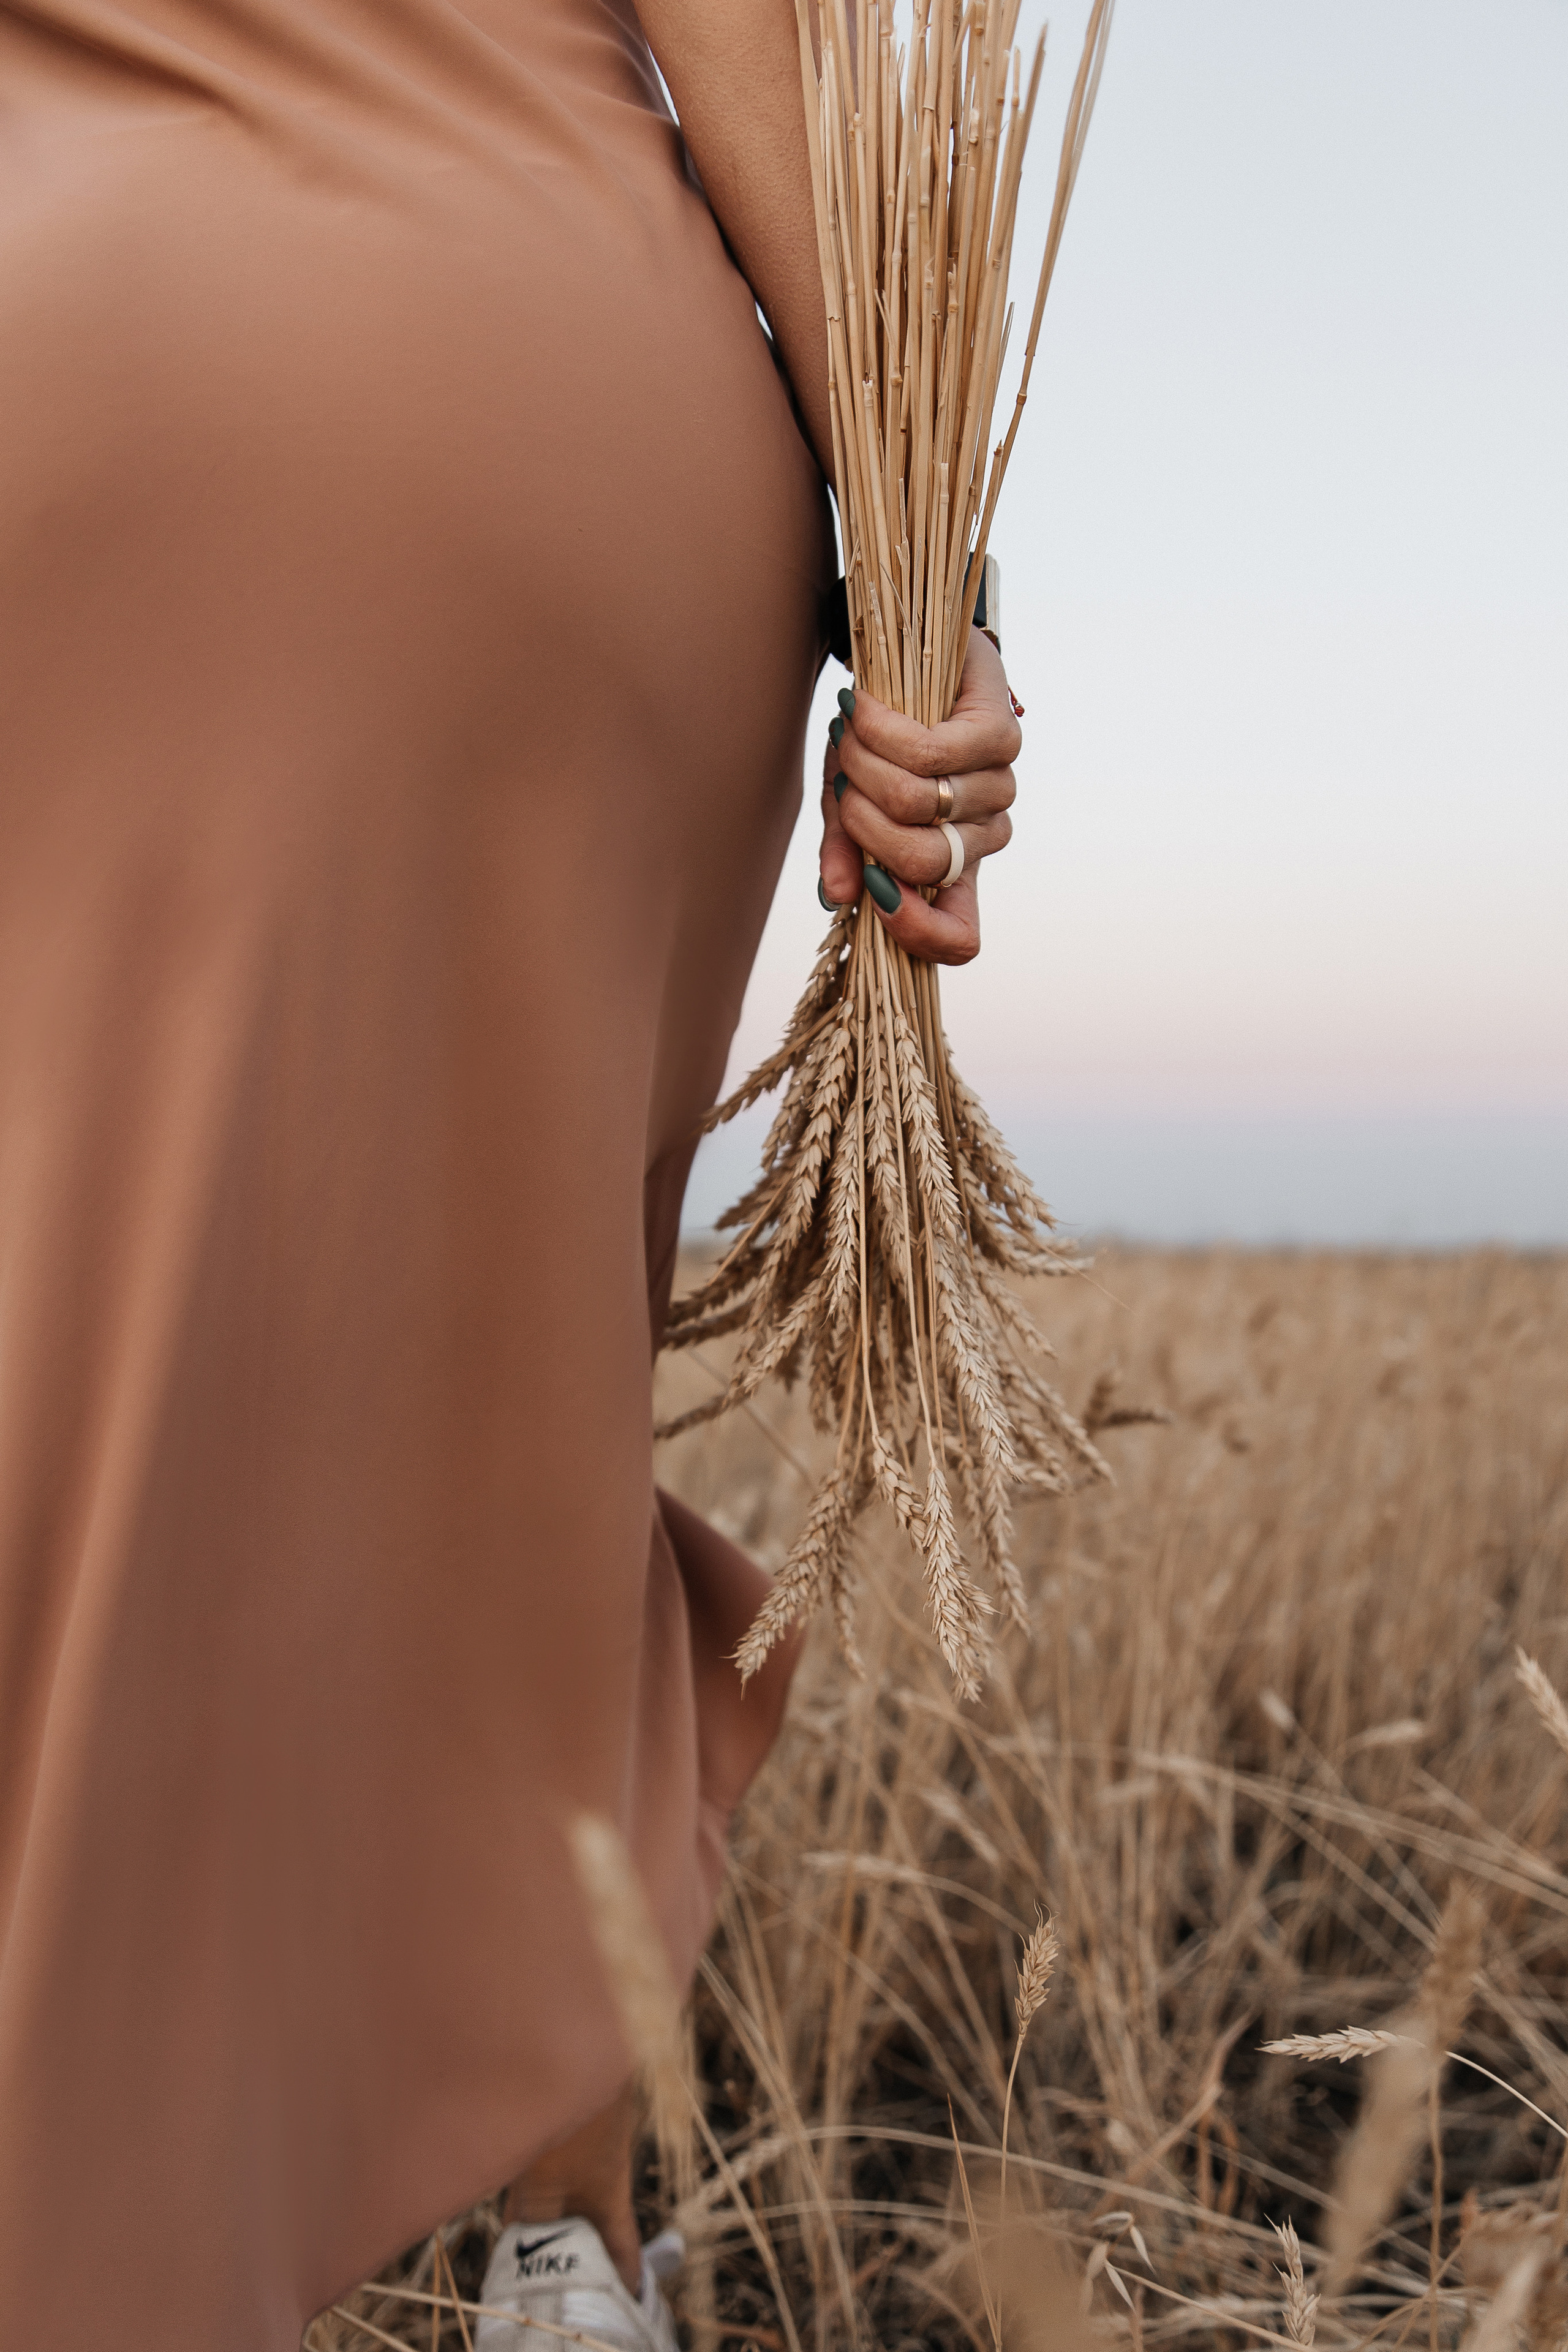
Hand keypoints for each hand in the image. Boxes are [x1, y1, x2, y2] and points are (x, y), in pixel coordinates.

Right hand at [817, 628, 1019, 965]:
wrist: (913, 657)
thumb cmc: (879, 743)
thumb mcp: (850, 799)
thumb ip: (846, 849)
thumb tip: (837, 895)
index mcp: (952, 868)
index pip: (961, 937)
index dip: (922, 937)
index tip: (875, 903)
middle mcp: (984, 836)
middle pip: (919, 863)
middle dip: (859, 822)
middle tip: (842, 779)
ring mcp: (999, 788)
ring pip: (916, 804)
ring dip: (863, 766)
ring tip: (852, 734)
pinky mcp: (1001, 735)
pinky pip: (928, 753)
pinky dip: (880, 731)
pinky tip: (864, 710)